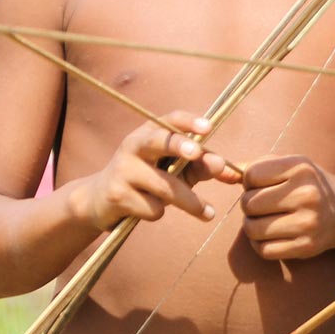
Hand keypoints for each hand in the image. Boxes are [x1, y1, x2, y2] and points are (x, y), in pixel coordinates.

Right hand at [71, 111, 236, 229]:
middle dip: (177, 145)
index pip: (170, 120)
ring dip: (190, 202)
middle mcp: (134, 145)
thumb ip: (201, 167)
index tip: (208, 128)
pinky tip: (149, 210)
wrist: (100, 199)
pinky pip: (152, 208)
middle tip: (196, 153)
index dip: (189, 122)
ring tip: (208, 213)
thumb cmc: (147, 180)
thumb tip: (234, 174)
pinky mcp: (117, 195)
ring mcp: (123, 170)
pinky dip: (159, 213)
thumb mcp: (174, 170)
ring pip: (164, 186)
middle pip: (158, 141)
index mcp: (150, 133)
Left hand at [238, 155, 334, 260]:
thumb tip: (222, 172)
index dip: (248, 182)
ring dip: (251, 226)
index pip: (251, 175)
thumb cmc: (307, 186)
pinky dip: (259, 244)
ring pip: (252, 229)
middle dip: (248, 205)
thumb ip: (256, 166)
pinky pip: (263, 250)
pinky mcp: (306, 246)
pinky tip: (270, 236)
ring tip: (263, 220)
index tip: (260, 186)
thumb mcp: (290, 166)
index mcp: (301, 168)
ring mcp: (308, 222)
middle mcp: (307, 194)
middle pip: (249, 203)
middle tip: (261, 206)